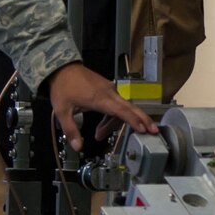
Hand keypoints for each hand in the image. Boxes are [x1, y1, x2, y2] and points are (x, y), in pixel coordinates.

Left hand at [44, 63, 158, 147]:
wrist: (62, 67)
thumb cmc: (63, 87)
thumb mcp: (62, 110)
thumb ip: (71, 129)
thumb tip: (78, 147)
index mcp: (100, 98)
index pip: (122, 110)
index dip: (134, 120)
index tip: (144, 129)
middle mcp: (109, 93)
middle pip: (131, 107)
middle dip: (143, 120)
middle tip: (153, 131)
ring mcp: (110, 90)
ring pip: (122, 108)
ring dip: (116, 123)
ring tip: (100, 134)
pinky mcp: (107, 89)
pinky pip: (116, 104)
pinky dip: (113, 116)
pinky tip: (101, 126)